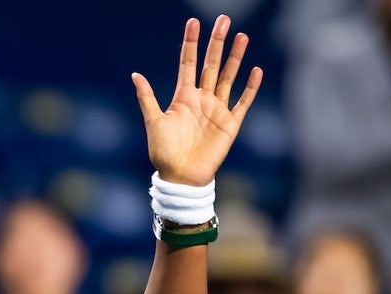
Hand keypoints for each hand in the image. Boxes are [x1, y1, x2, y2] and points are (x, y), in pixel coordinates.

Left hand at [132, 15, 262, 186]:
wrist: (181, 177)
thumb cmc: (164, 153)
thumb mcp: (154, 122)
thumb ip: (147, 98)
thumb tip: (135, 74)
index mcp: (183, 97)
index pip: (188, 63)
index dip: (191, 43)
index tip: (193, 23)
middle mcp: (202, 99)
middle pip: (211, 64)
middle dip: (217, 42)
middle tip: (223, 20)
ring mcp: (217, 109)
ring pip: (228, 77)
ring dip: (235, 58)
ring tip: (242, 37)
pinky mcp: (230, 123)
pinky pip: (242, 101)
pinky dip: (250, 87)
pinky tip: (256, 70)